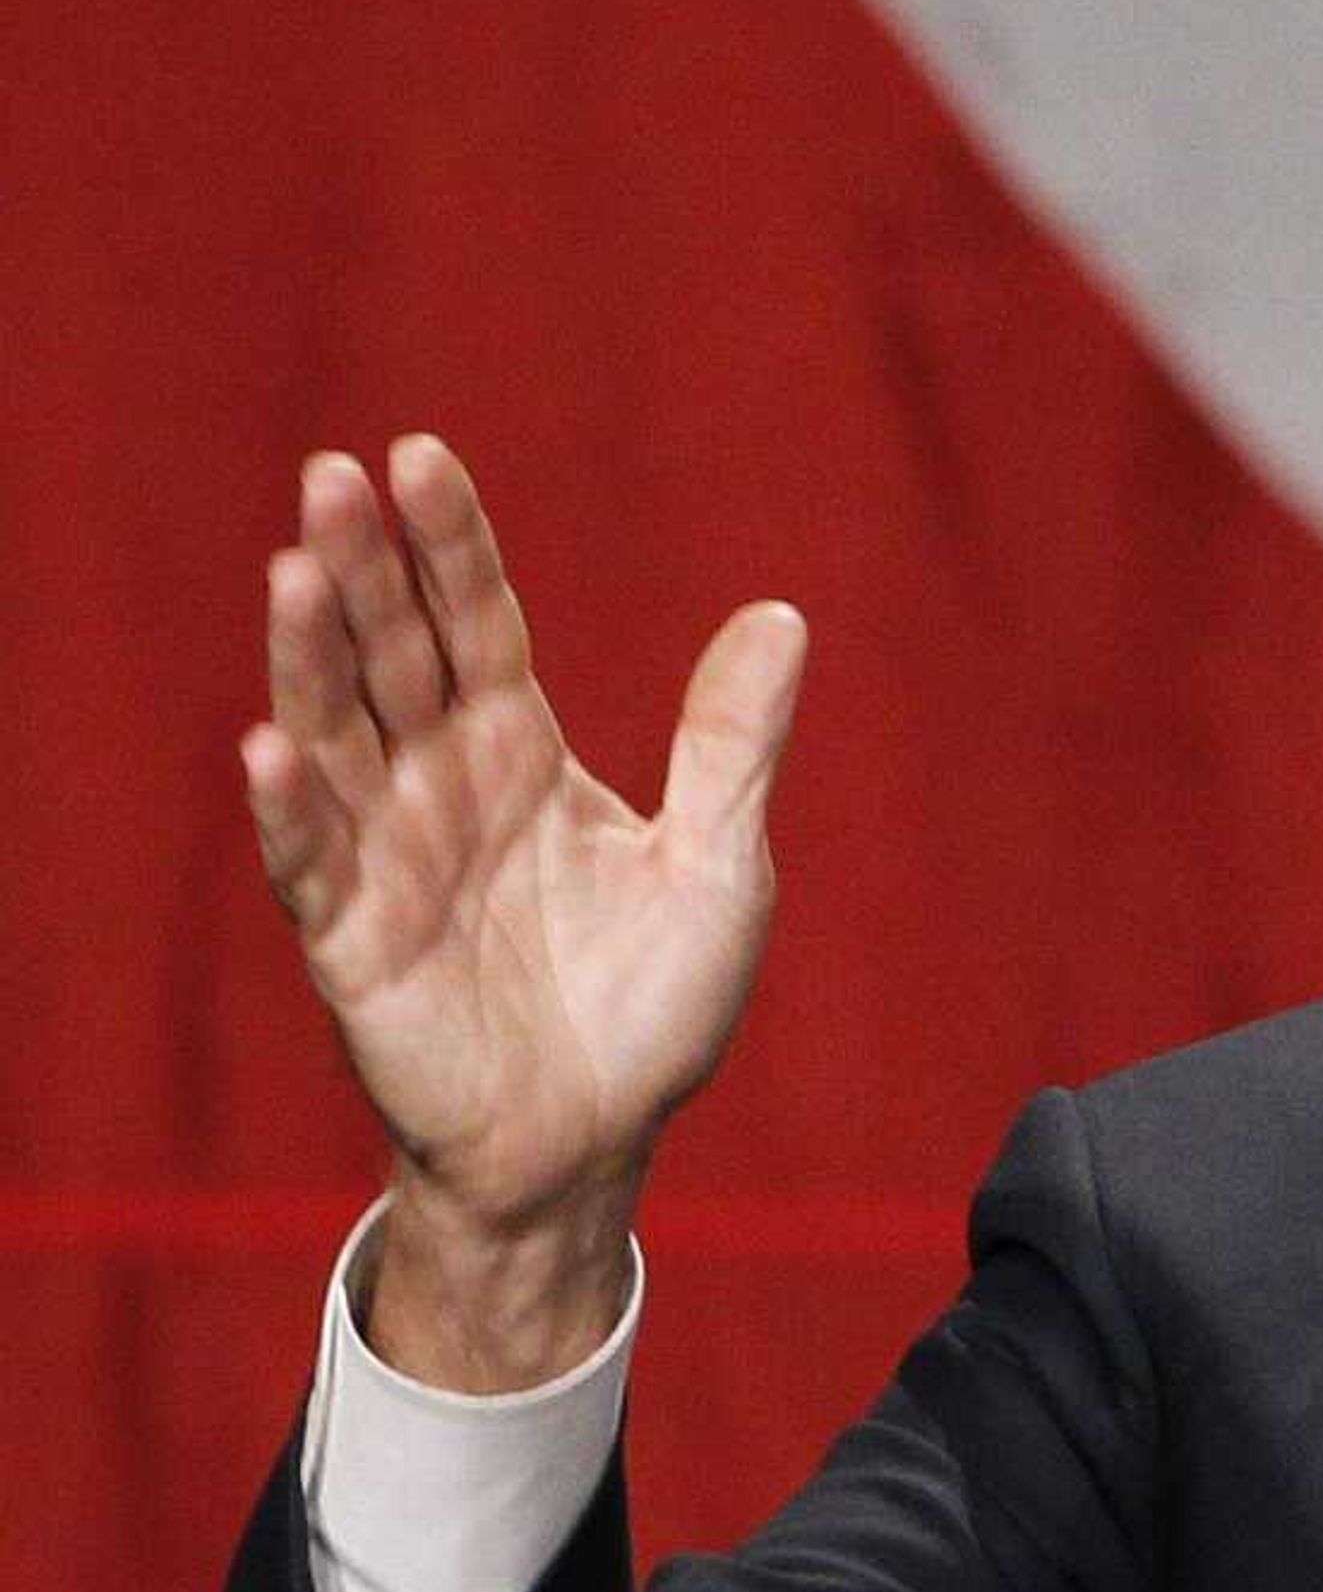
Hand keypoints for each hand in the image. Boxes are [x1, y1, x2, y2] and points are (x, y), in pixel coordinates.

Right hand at [241, 435, 806, 1386]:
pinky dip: (290, 809)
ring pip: (335, 735)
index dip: (450, 545)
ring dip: (309, 658)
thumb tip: (784, 613)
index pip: (477, 623)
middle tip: (334, 474)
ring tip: (295, 571)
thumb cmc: (651, 1003)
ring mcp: (388, 857)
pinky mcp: (354, 941)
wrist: (598, 1137)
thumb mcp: (720, 863)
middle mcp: (440, 785)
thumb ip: (733, 742)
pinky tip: (269, 746)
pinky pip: (311, 865)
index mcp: (522, 752)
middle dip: (364, 568)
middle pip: (393, 655)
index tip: (421, 454)